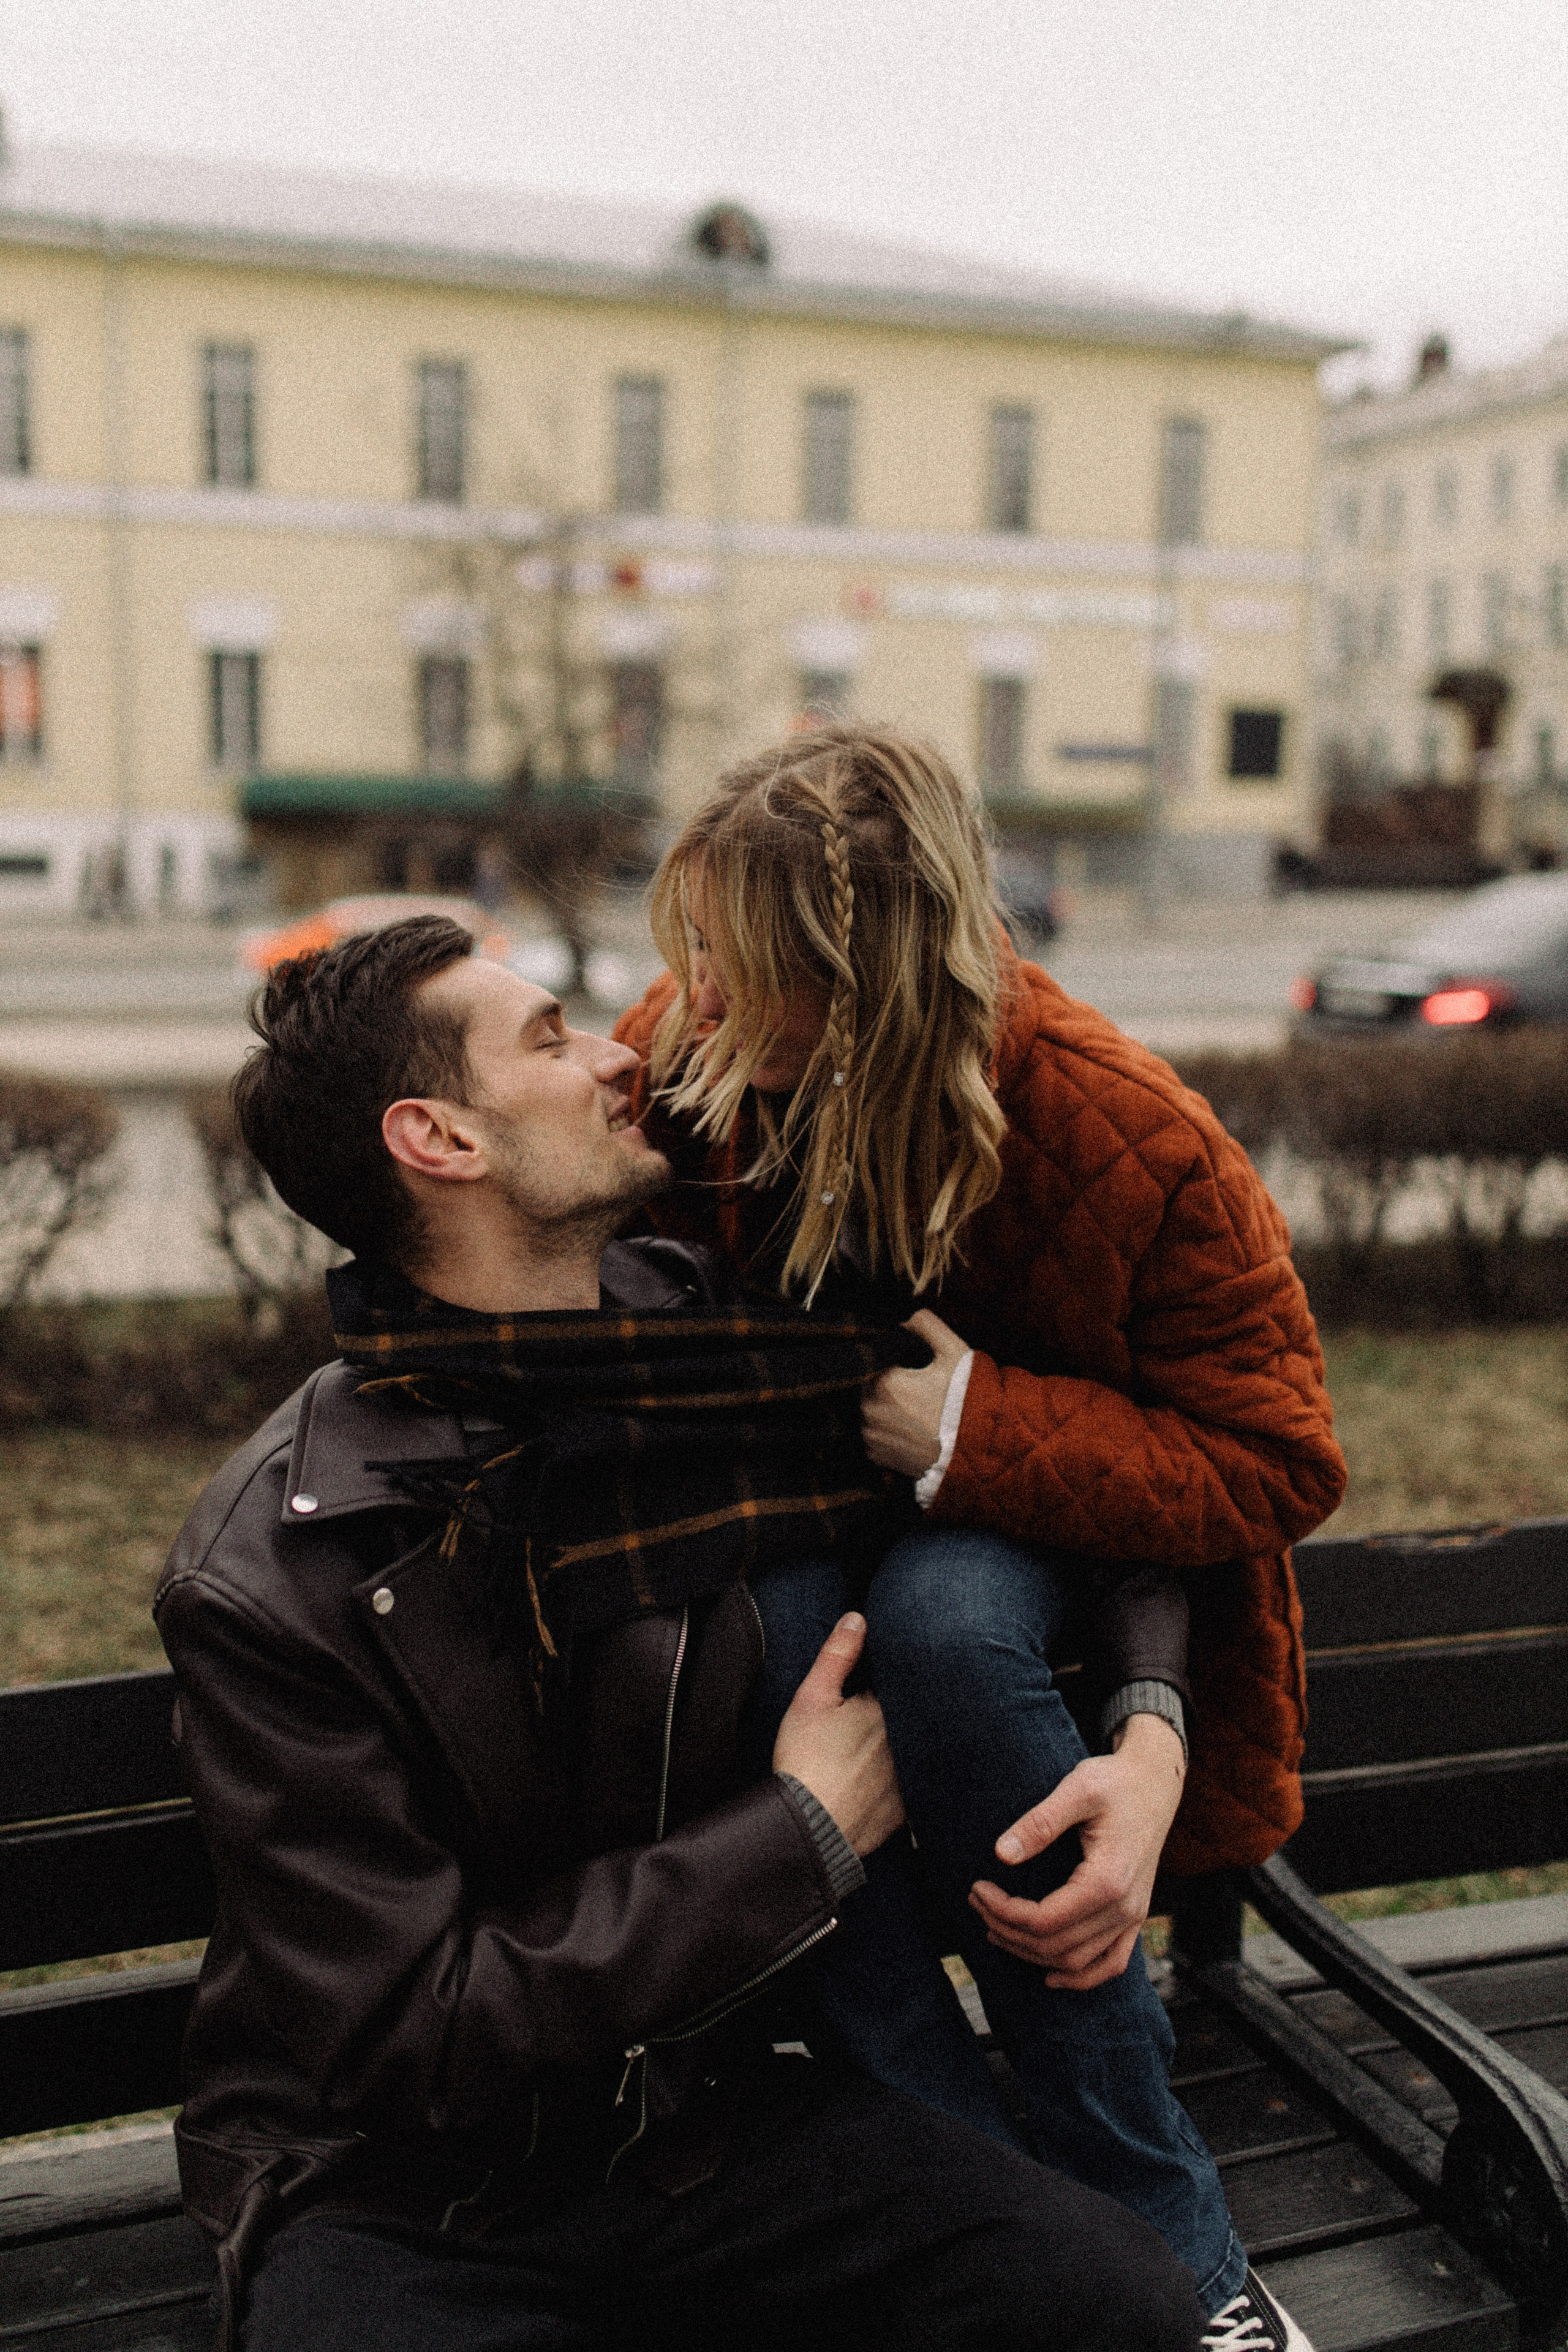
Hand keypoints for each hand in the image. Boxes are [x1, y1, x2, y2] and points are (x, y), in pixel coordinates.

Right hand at [773, 1613, 905, 1857]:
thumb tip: (858, 1617)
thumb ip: (837, 1654)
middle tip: (882, 1717)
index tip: (885, 1681)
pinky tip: (903, 1778)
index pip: (903, 1682)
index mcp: (886, 1709)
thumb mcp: (812, 1698)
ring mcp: (912, 1776)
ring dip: (918, 1743)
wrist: (807, 1827)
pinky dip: (916, 1779)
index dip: (897, 1678)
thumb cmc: (804, 1759)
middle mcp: (908, 1741)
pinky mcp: (910, 1808)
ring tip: (890, 1744)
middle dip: (912, 1709)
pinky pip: (921, 1787)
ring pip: (921, 1750)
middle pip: (917, 1716)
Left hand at [861, 1309, 969, 1478]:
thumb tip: (902, 1323)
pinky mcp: (876, 1456)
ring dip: (885, 1405)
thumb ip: (925, 1324)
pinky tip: (911, 1429)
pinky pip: (874, 1433)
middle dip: (888, 1382)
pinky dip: (887, 1429)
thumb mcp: (954, 1351)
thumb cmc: (966, 1400)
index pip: (875, 1357)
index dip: (894, 1359)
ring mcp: (870, 1435)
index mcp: (882, 1381)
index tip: (912, 1367)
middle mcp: (868, 1410)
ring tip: (917, 1410)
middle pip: (869, 1384)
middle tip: (918, 1389)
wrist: (978, 1450)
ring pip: (870, 1408)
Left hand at [968, 1713, 1186, 1989]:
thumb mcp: (1077, 1789)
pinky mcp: (1135, 1916)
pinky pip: (1111, 1964)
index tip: (977, 1888)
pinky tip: (1050, 1975)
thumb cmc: (1114, 1781)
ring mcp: (1133, 1916)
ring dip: (1031, 1953)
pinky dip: (1080, 1977)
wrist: (1155, 1783)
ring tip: (996, 1928)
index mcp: (1108, 1879)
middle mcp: (1124, 1907)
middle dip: (1008, 1930)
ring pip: (1076, 1962)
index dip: (1004, 1912)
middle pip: (1055, 1946)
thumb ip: (1039, 1822)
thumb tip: (1001, 1854)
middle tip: (977, 1903)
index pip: (1044, 1920)